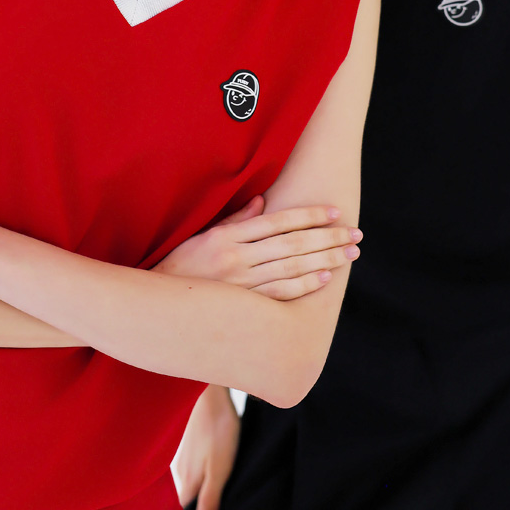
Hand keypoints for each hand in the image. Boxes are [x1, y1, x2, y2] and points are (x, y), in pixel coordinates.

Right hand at [155, 194, 361, 299]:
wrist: (155, 305)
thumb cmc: (178, 266)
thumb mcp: (202, 236)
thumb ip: (234, 220)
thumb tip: (263, 203)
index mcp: (228, 237)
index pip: (278, 222)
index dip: (309, 215)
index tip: (334, 211)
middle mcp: (238, 259)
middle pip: (293, 244)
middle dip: (328, 238)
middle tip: (354, 234)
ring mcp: (242, 285)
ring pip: (292, 269)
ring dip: (325, 260)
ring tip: (349, 254)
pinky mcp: (244, 307)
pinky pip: (280, 295)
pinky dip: (304, 285)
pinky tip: (324, 278)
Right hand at [174, 385, 240, 509]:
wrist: (206, 392)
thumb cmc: (217, 430)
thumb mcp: (220, 468)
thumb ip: (210, 498)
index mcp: (189, 481)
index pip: (181, 509)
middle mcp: (179, 470)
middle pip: (180, 495)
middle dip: (185, 506)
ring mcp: (179, 454)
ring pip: (181, 478)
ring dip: (189, 486)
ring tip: (199, 493)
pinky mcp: (182, 440)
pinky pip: (183, 462)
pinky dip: (189, 468)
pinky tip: (198, 465)